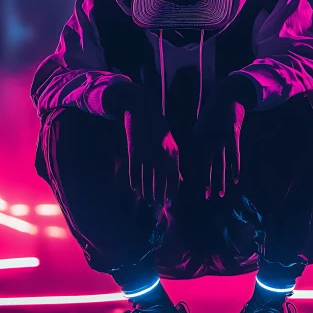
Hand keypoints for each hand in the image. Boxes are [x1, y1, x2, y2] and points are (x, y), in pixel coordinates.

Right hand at [104, 82, 180, 204]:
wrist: (141, 107)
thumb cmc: (157, 127)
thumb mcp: (170, 142)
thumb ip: (174, 162)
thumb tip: (178, 180)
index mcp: (173, 151)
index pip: (174, 176)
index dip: (171, 190)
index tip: (169, 200)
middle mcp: (161, 153)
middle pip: (160, 180)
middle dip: (159, 194)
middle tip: (157, 205)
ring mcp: (147, 152)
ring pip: (147, 178)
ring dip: (147, 191)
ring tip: (147, 200)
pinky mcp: (134, 150)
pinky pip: (134, 171)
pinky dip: (134, 181)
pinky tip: (135, 189)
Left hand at [193, 91, 244, 198]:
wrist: (227, 94)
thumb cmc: (213, 112)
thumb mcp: (200, 125)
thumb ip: (198, 142)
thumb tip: (194, 159)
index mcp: (196, 138)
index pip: (194, 162)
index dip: (194, 176)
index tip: (194, 190)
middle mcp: (207, 139)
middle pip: (207, 166)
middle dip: (207, 183)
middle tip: (207, 198)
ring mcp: (220, 138)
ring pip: (220, 165)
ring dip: (220, 181)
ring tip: (220, 194)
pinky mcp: (233, 135)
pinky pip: (234, 156)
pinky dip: (235, 169)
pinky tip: (235, 180)